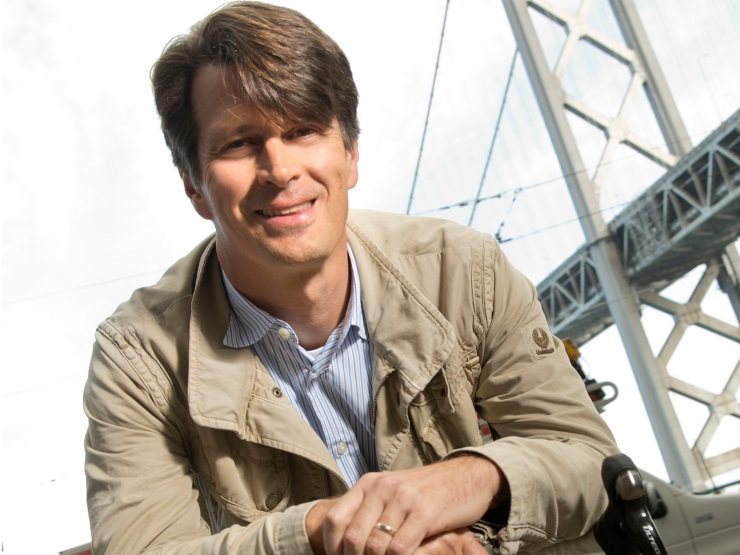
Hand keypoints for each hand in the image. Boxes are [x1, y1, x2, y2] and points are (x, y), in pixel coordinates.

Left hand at [310, 455, 506, 554]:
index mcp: (369, 483)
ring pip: (374, 546)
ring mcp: (403, 500)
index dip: (332, 546)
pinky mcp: (424, 513)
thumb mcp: (392, 492)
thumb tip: (345, 540)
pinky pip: (400, 548)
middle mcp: (382, 488)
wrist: (465, 476)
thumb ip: (370, 509)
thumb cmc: (426, 491)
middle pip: (353, 537)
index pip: (335, 518)